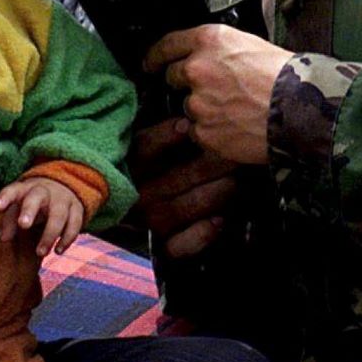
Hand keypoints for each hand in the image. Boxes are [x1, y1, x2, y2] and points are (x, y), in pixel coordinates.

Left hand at [0, 176, 84, 255]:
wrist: (64, 185)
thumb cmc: (33, 201)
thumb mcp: (20, 206)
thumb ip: (10, 221)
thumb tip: (4, 238)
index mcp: (25, 189)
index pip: (13, 190)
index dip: (5, 198)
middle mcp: (44, 191)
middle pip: (36, 197)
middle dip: (30, 210)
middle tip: (23, 225)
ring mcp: (62, 198)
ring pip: (58, 214)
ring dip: (49, 234)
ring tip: (40, 253)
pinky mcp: (77, 208)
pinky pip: (75, 223)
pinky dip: (67, 238)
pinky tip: (58, 250)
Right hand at [130, 116, 239, 257]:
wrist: (129, 210)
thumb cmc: (151, 165)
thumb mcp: (146, 143)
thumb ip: (164, 131)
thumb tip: (187, 116)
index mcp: (130, 165)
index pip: (143, 149)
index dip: (164, 137)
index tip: (188, 125)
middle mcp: (137, 193)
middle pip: (173, 178)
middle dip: (207, 164)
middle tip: (232, 153)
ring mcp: (149, 220)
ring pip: (180, 209)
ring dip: (210, 195)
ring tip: (232, 182)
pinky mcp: (162, 244)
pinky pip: (178, 245)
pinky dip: (200, 235)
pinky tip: (219, 221)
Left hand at [144, 26, 292, 165]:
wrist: (301, 111)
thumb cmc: (285, 75)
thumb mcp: (250, 44)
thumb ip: (219, 50)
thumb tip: (205, 58)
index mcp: (208, 40)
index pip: (167, 44)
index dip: (156, 55)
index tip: (150, 63)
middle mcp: (196, 68)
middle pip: (173, 76)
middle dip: (186, 84)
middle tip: (213, 91)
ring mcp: (197, 102)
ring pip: (187, 107)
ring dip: (203, 110)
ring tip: (235, 111)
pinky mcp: (203, 132)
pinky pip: (198, 132)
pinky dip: (212, 132)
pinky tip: (235, 128)